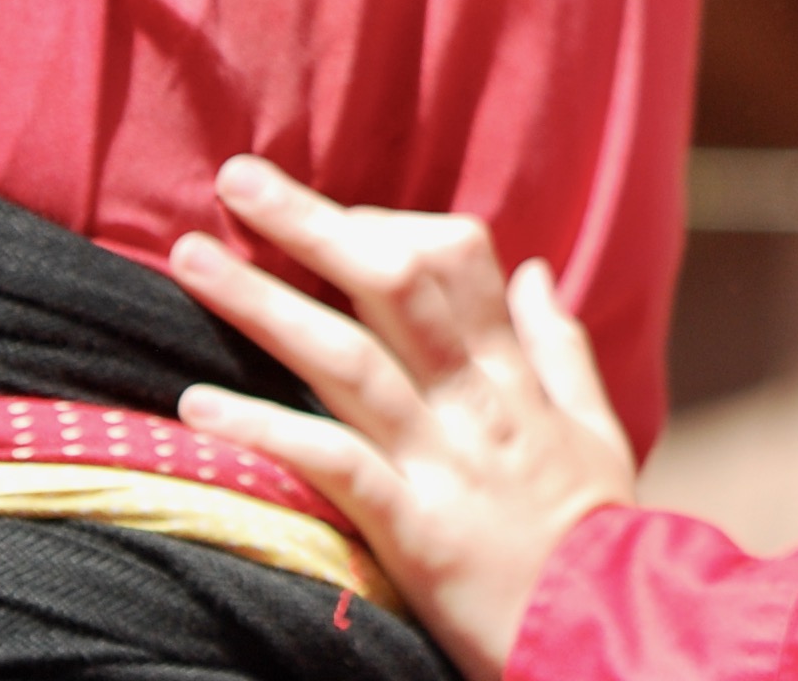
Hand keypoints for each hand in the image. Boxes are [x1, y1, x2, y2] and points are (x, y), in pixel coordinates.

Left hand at [171, 158, 634, 680]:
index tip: (330, 210)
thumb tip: (536, 267)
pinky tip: (199, 406)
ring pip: (346, 358)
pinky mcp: (412, 525)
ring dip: (264, 303)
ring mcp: (441, 459)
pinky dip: (265, 430)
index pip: (453, 260)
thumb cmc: (597, 527)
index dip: (384, 221)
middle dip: (312, 225)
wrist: (606, 620)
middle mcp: (473, 400)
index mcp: (513, 373)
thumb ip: (558, 344)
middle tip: (238, 177)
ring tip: (191, 260)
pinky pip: (331, 464)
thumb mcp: (597, 423)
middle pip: (389, 285)